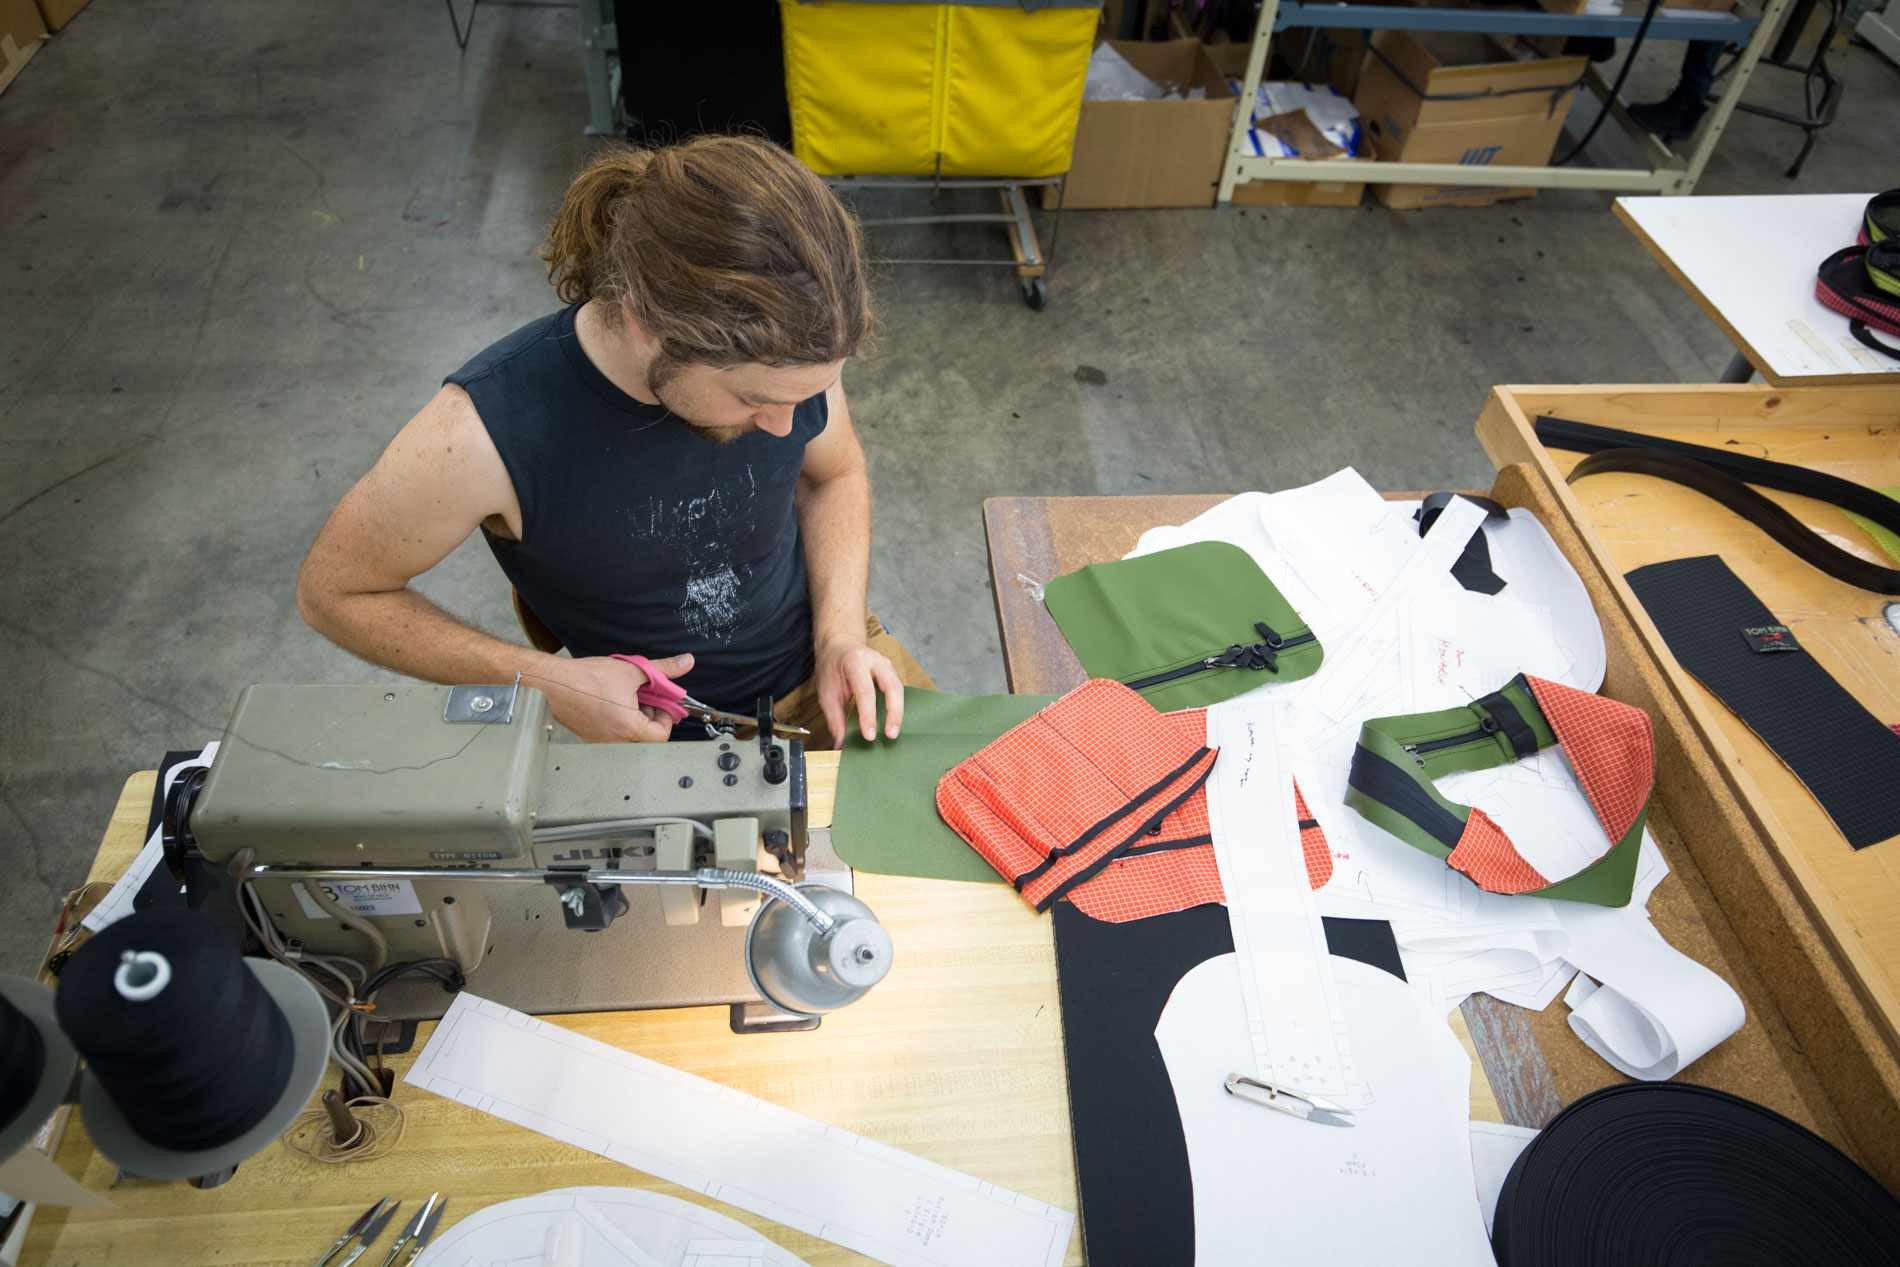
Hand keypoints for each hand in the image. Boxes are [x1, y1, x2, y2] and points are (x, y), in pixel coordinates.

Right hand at [537, 653, 693, 741]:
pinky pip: (612, 734)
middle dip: (650, 716)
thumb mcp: (632, 670)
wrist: (554, 681)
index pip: (662, 735)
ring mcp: (600, 741)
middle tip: (645, 697)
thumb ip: (663, 669)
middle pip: (646, 737)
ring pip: (629, 736)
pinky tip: (611, 700)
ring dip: (634, 717)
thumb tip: (685, 663)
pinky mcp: (588, 736)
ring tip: (626, 696)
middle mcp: (614, 741)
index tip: (661, 703)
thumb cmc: (587, 678)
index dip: (666, 717)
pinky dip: (618, 720)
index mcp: (629, 728)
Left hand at [815, 637, 903, 748]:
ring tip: (893, 732)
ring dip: (898, 712)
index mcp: (855, 662)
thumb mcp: (826, 691)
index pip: (865, 691)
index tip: (869, 736)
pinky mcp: (891, 672)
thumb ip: (834, 718)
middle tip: (890, 735)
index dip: (868, 715)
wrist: (839, 645)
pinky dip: (897, 707)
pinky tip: (893, 722)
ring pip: (899, 689)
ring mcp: (886, 665)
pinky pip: (898, 691)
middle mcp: (875, 661)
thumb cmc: (832, 667)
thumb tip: (840, 744)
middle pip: (892, 687)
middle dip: (893, 713)